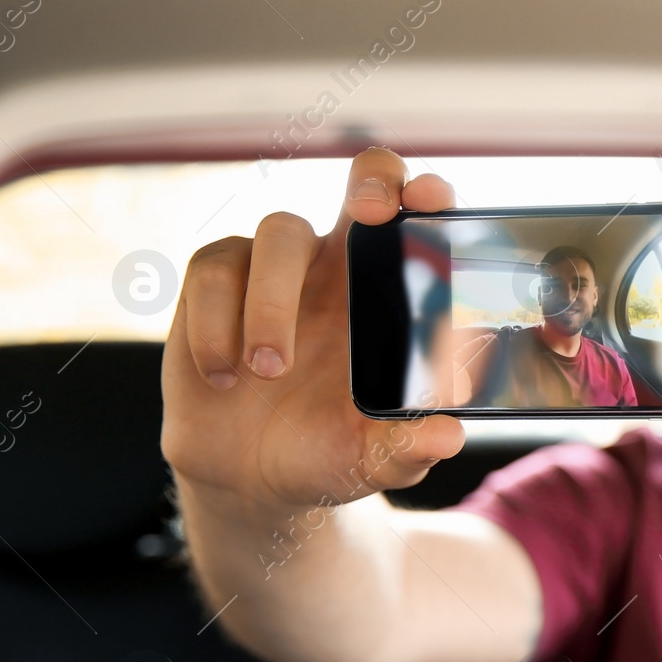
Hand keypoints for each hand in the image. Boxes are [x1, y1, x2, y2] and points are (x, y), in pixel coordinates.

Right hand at [162, 148, 464, 508]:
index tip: (429, 201)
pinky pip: (214, 271)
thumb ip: (409, 448)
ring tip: (268, 371)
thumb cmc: (329, 452)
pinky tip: (224, 377)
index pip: (425, 227)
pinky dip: (215, 324)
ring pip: (279, 233)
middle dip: (372, 181)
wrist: (250, 480)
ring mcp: (279, 268)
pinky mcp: (217, 282)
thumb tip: (447, 435)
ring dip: (272, 301)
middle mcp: (343, 267)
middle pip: (366, 181)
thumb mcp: (374, 462)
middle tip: (368, 213)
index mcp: (395, 298)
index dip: (429, 198)